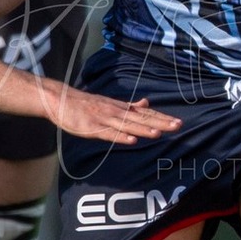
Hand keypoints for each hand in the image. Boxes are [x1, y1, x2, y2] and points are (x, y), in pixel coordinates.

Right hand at [46, 85, 181, 144]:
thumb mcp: (111, 103)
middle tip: (178, 126)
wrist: (61, 99)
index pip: (146, 114)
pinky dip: (119, 136)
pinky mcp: (91, 128)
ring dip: (142, 129)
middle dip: (160, 123)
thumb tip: (147, 103)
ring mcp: (104, 119)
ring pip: (127, 125)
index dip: (162, 118)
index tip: (178, 122)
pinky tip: (131, 140)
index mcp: (121, 108)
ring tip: (158, 133)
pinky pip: (108, 133)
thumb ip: (129, 106)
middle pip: (141, 119)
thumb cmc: (86, 103)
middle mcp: (116, 112)